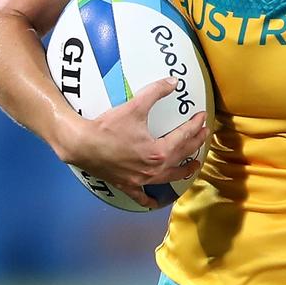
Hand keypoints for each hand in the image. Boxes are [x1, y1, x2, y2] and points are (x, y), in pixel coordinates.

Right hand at [59, 77, 209, 208]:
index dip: (195, 125)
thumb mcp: (134, 106)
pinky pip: (141, 196)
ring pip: (168, 178)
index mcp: (159, 152)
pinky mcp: (127, 185)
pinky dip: (149, 199)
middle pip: (181, 157)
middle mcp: (154, 170)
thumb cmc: (108, 127)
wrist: (82, 144)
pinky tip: (155, 202)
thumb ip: (156, 92)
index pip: (184, 137)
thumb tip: (174, 82)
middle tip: (203, 135)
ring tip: (193, 166)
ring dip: (183, 171)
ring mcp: (141, 180)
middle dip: (195, 144)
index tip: (203, 117)